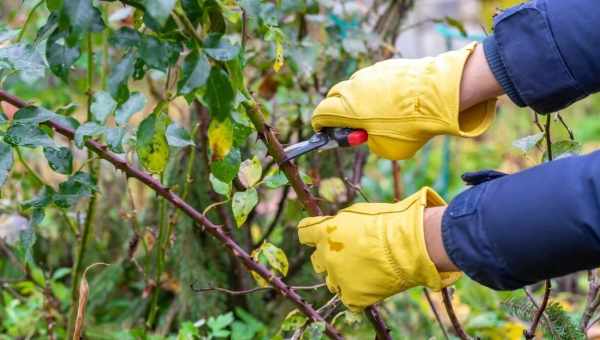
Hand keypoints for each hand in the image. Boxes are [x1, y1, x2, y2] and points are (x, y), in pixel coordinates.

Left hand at [297, 187, 461, 310]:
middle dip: (328, 257)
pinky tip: (369, 286)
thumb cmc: (388, 222)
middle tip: (348, 254)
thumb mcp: (358, 213)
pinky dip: (356, 295)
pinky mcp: (353, 296)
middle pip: (317, 260)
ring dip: (342, 276)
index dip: (311, 234)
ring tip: (363, 270)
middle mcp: (327, 256)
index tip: (318, 235)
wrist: (409, 244)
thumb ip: (340, 222)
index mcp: (325, 232)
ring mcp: (338, 278)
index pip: (304, 233)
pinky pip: (347, 300)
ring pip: (331, 281)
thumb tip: (334, 226)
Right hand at [311, 42, 497, 159]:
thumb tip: (369, 133)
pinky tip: (395, 101)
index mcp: (347, 109)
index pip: (321, 113)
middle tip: (351, 124)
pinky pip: (375, 79)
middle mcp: (354, 87)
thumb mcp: (386, 148)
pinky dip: (377, 90)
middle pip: (334, 96)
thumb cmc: (411, 126)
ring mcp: (371, 73)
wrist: (440, 96)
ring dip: (359, 99)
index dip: (321, 124)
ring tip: (379, 114)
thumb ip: (369, 141)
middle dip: (337, 110)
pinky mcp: (388, 66)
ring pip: (355, 86)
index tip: (325, 130)